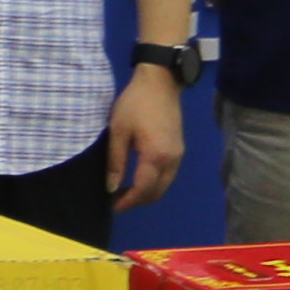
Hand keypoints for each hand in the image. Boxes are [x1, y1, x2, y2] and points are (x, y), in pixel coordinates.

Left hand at [108, 65, 185, 211]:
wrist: (160, 82)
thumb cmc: (135, 103)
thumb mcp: (118, 130)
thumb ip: (115, 161)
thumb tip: (111, 187)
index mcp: (156, 156)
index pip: (143, 190)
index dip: (128, 202)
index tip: (112, 207)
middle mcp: (172, 160)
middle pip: (157, 192)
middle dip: (137, 201)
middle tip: (115, 202)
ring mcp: (178, 155)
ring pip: (164, 185)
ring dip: (146, 193)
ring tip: (123, 192)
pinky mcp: (179, 150)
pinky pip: (168, 175)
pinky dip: (154, 183)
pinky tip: (138, 179)